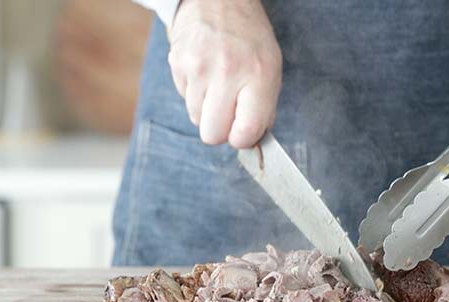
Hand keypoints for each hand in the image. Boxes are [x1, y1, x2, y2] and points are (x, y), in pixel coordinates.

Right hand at [167, 0, 281, 147]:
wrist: (219, 0)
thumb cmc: (250, 38)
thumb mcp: (272, 68)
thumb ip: (264, 108)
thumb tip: (251, 141)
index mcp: (258, 76)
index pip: (243, 134)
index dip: (242, 139)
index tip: (243, 131)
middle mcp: (227, 73)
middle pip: (212, 135)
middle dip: (221, 130)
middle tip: (228, 113)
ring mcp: (198, 68)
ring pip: (196, 120)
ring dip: (207, 110)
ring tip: (217, 85)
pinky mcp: (177, 64)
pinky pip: (184, 100)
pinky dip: (194, 93)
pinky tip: (205, 73)